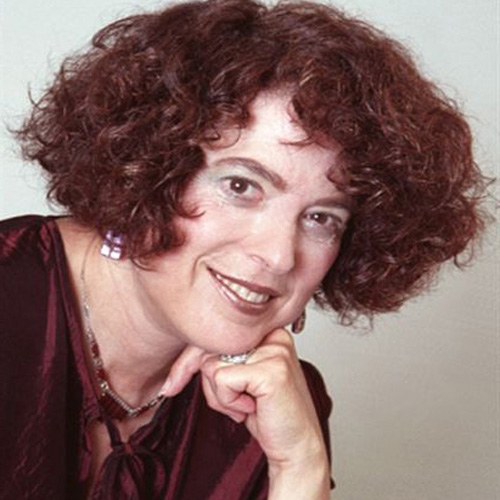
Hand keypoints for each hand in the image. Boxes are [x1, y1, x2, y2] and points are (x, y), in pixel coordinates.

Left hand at [159, 329, 328, 477]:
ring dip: (221, 396)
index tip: (172, 383)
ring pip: (212, 365)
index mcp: (268, 332)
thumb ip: (222, 358)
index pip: (216, 334)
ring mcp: (275, 351)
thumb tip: (184, 355)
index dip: (189, 360)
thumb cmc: (269, 414)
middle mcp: (274, 335)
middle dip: (203, 382)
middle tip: (226, 403)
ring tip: (248, 405)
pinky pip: (222, 380)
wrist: (297, 448)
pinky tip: (253, 409)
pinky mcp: (271, 370)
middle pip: (209, 348)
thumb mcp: (241, 379)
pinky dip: (229, 402)